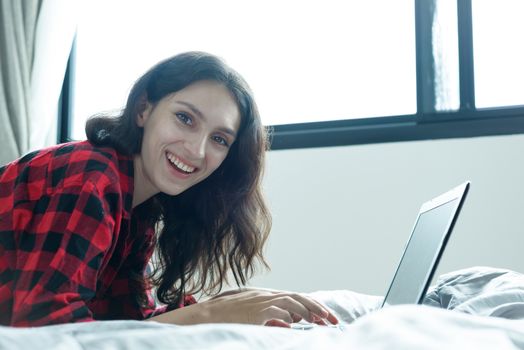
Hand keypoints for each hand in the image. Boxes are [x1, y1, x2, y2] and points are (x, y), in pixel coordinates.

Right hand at [150, 288, 338, 327]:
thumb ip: (267, 315)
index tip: (326, 317)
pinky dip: (289, 316)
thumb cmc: (224, 318)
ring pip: (290, 301)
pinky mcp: (253, 312)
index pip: (294, 297)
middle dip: (317, 307)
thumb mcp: (248, 314)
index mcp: (264, 296)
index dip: (312, 306)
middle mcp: (264, 296)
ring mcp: (258, 302)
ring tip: (323, 322)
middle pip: (297, 296)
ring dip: (309, 311)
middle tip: (333, 320)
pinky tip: (298, 324)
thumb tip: (288, 323)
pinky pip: (276, 311)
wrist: (203, 317)